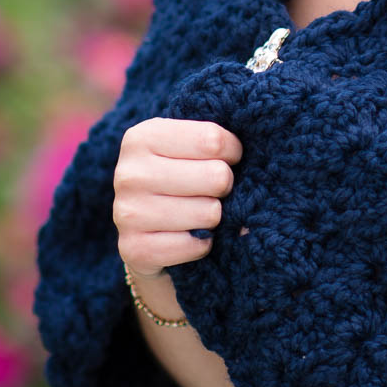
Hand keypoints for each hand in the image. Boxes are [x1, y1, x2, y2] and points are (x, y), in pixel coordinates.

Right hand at [113, 117, 242, 279]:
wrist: (141, 231)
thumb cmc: (176, 178)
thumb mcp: (186, 147)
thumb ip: (214, 140)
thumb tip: (258, 155)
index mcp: (142, 137)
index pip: (213, 140)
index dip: (232, 152)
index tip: (227, 158)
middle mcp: (129, 173)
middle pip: (216, 176)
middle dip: (224, 186)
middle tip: (212, 190)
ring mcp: (128, 212)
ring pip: (209, 213)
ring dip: (213, 217)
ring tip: (197, 212)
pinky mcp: (134, 249)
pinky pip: (197, 245)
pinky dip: (201, 243)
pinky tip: (187, 235)